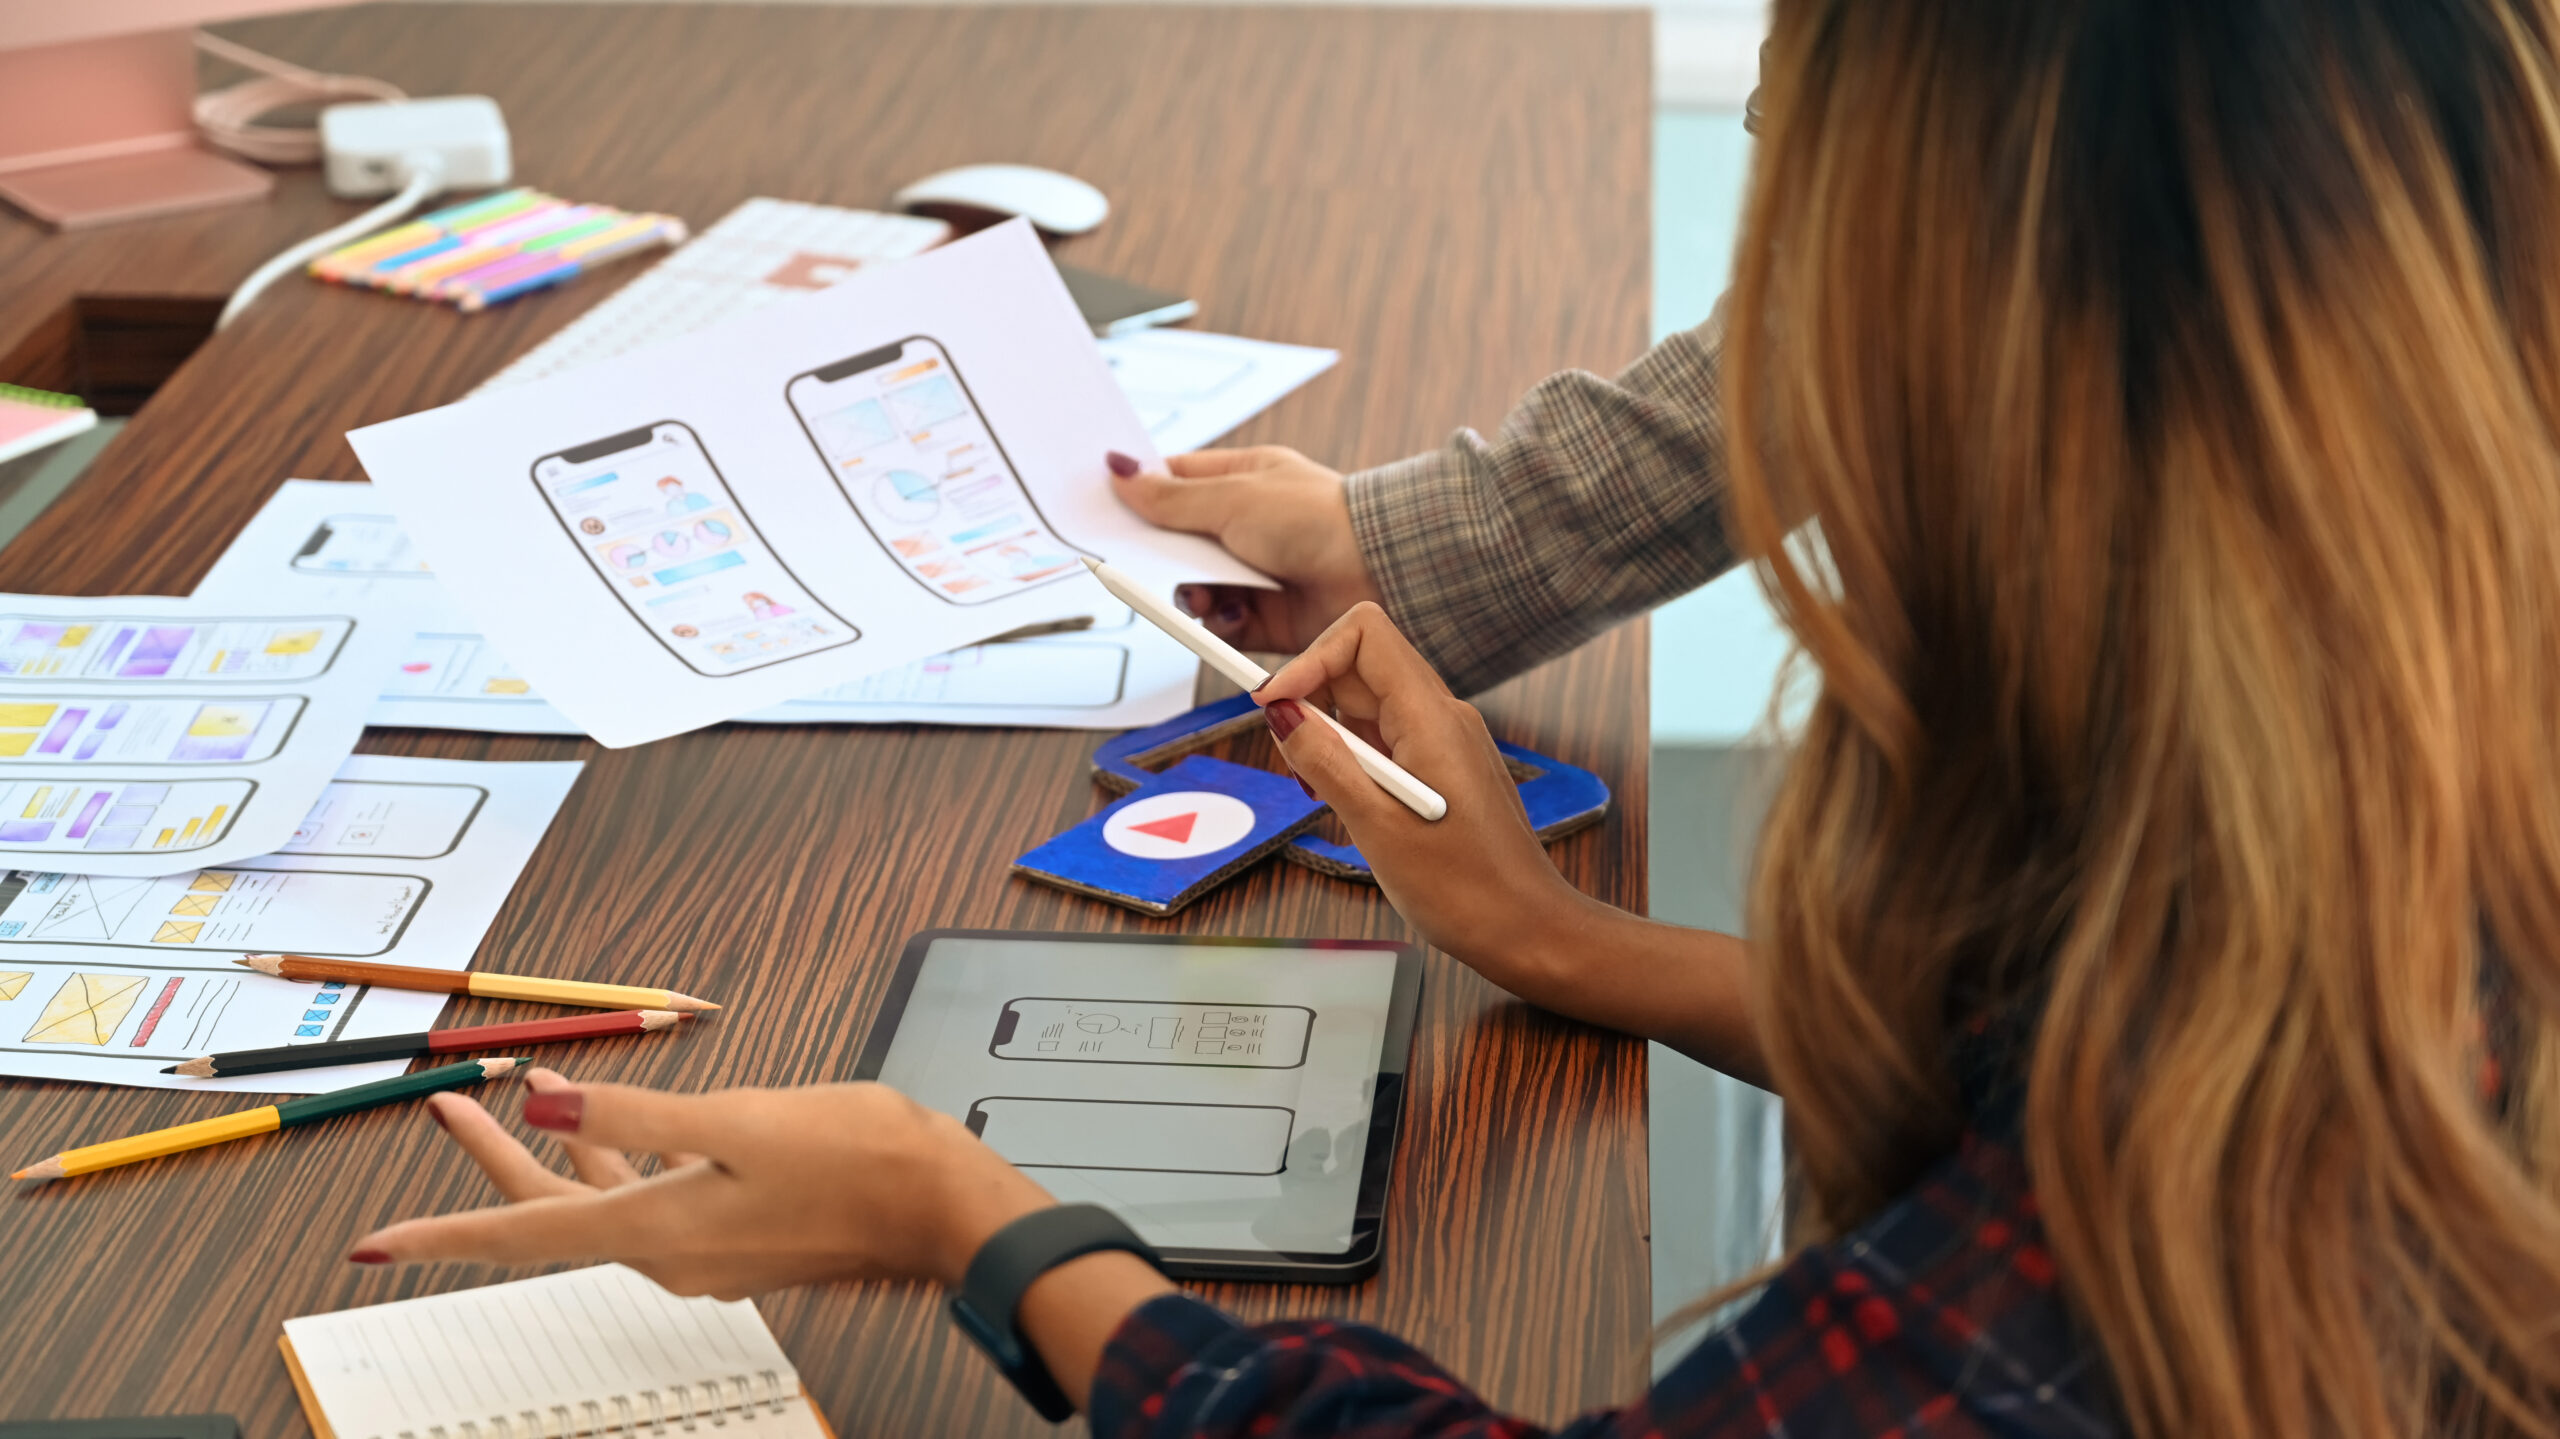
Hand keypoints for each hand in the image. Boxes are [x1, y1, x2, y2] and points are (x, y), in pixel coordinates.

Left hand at [346, 1068, 1056, 1298]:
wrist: (944, 1206)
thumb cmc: (859, 1160)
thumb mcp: (739, 1122)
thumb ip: (637, 1113)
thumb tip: (546, 1096)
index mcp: (659, 1230)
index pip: (522, 1235)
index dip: (439, 1236)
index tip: (372, 1247)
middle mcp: (672, 1253)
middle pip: (553, 1211)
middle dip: (491, 1157)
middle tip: (441, 1110)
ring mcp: (707, 1250)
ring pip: (603, 1198)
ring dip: (557, 1146)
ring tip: (518, 1088)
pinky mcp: (740, 1234)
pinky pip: (653, 1196)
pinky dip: (619, 1155)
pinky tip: (619, 1124)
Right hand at [1108, 446, 1382, 651]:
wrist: (1376, 571)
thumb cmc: (1318, 519)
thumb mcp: (1232, 498)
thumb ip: (1170, 497)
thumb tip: (1121, 472)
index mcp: (1243, 480)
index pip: (1176, 482)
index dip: (1141, 495)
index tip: (1108, 509)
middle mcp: (1248, 527)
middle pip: (1179, 544)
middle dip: (1164, 558)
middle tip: (1150, 563)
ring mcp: (1257, 573)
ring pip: (1196, 589)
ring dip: (1194, 595)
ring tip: (1207, 591)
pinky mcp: (1266, 617)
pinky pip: (1222, 625)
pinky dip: (1221, 623)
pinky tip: (1234, 612)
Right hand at [1255, 603, 1591, 980]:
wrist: (1527, 928)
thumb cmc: (1464, 889)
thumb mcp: (1375, 826)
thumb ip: (1325, 762)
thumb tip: (1281, 713)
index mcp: (1432, 718)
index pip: (1363, 633)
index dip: (1309, 659)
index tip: (1272, 704)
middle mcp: (1444, 715)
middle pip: (1361, 664)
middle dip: (1313, 699)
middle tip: (1295, 761)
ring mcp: (1448, 739)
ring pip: (1370, 704)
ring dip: (1331, 735)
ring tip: (1323, 793)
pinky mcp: (1446, 765)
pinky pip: (1388, 737)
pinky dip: (1357, 758)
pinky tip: (1353, 805)